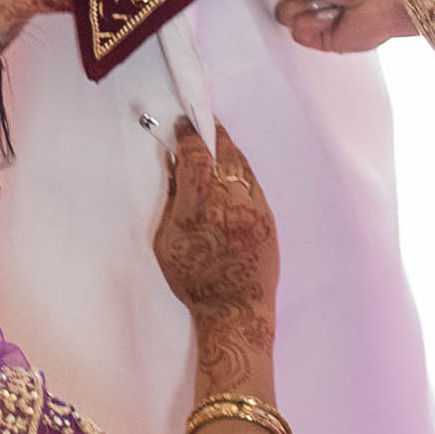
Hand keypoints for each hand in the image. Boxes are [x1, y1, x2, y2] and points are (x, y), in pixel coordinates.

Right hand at [152, 120, 279, 328]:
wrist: (236, 311)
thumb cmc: (194, 281)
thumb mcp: (166, 243)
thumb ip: (171, 202)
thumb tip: (175, 166)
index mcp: (197, 211)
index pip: (195, 158)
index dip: (189, 137)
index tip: (183, 126)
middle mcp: (228, 205)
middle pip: (223, 154)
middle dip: (212, 134)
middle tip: (202, 122)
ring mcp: (253, 210)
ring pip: (242, 166)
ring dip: (228, 150)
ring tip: (217, 140)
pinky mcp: (268, 217)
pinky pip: (253, 183)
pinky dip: (241, 170)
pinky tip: (233, 168)